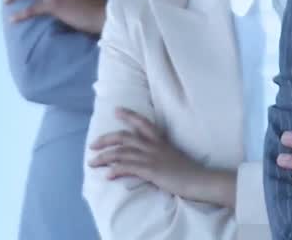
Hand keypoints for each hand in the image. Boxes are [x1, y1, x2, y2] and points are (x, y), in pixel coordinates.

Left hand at [88, 108, 235, 206]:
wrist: (199, 180)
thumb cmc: (188, 172)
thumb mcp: (172, 158)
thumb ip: (158, 155)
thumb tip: (143, 159)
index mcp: (160, 141)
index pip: (143, 123)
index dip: (129, 115)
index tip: (116, 111)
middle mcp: (154, 146)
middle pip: (124, 137)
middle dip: (105, 139)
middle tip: (92, 144)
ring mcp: (152, 158)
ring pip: (121, 152)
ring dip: (104, 157)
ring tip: (92, 162)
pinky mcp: (151, 170)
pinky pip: (128, 167)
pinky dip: (116, 170)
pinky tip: (107, 175)